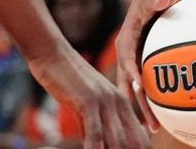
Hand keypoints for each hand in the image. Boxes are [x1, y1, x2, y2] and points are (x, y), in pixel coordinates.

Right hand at [26, 45, 150, 148]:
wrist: (54, 56)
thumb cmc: (69, 80)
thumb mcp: (86, 104)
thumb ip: (94, 124)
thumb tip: (98, 145)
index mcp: (121, 101)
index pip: (138, 132)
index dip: (142, 147)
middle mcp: (117, 101)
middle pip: (130, 137)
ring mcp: (103, 100)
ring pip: (115, 137)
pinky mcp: (87, 101)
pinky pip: (94, 129)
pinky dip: (95, 146)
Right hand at [114, 0, 173, 132]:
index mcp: (126, 41)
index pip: (128, 59)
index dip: (133, 72)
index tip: (141, 87)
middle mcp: (125, 55)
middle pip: (130, 83)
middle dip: (138, 103)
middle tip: (150, 124)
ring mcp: (130, 62)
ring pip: (134, 90)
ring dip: (143, 109)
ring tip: (154, 129)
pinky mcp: (137, 65)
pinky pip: (140, 86)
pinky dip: (146, 101)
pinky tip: (156, 117)